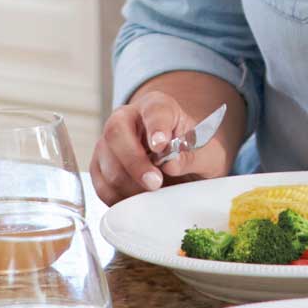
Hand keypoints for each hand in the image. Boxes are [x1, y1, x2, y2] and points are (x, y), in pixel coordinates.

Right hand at [90, 90, 223, 203]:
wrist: (180, 164)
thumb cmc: (192, 154)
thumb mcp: (207, 155)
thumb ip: (192, 157)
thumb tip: (170, 164)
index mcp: (157, 106)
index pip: (153, 110)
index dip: (156, 126)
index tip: (161, 145)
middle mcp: (127, 118)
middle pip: (116, 132)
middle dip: (134, 162)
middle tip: (155, 183)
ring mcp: (109, 142)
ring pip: (106, 161)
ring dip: (128, 184)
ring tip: (152, 195)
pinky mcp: (100, 166)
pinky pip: (101, 183)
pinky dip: (118, 197)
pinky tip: (138, 201)